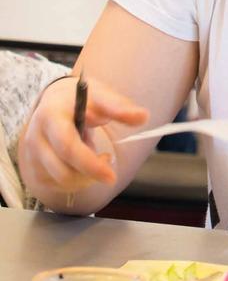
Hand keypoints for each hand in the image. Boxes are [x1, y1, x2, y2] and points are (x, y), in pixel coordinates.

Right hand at [18, 75, 148, 195]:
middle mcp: (36, 137)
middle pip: (62, 170)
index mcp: (51, 116)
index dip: (90, 164)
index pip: (68, 147)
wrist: (57, 100)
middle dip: (91, 173)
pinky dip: (75, 179)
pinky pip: (56, 184)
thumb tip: (143, 117)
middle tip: (110, 160)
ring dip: (84, 176)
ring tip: (96, 154)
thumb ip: (120, 108)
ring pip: (60, 181)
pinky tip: (84, 162)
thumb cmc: (82, 98)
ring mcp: (32, 155)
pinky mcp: (34, 167)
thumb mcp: (101, 96)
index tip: (111, 176)